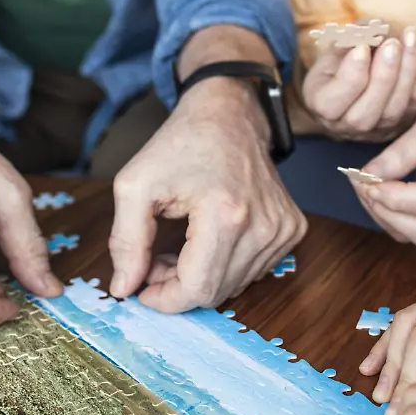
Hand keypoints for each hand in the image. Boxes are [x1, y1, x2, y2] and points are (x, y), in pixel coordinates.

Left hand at [108, 77, 306, 312]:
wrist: (228, 115)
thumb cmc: (181, 144)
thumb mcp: (135, 186)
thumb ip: (125, 242)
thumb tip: (124, 289)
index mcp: (225, 215)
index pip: (197, 290)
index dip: (165, 299)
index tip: (143, 286)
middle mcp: (263, 227)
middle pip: (216, 292)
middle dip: (179, 286)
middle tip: (156, 259)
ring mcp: (282, 229)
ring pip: (234, 285)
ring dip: (201, 276)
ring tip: (181, 246)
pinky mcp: (291, 229)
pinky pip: (253, 270)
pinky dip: (225, 265)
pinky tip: (208, 240)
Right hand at [302, 25, 415, 141]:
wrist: (352, 87)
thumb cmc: (336, 66)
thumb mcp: (330, 53)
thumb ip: (346, 43)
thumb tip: (370, 32)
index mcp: (323, 109)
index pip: (333, 102)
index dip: (351, 74)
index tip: (361, 46)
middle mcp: (350, 127)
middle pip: (367, 111)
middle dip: (383, 75)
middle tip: (392, 43)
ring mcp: (380, 129)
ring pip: (397, 107)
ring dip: (408, 68)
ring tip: (412, 35)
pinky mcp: (405, 120)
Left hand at [353, 79, 415, 248]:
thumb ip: (403, 152)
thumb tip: (368, 176)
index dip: (400, 197)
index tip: (369, 181)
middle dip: (391, 214)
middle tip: (363, 186)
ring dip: (387, 218)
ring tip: (365, 188)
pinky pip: (415, 232)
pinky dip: (391, 218)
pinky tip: (376, 194)